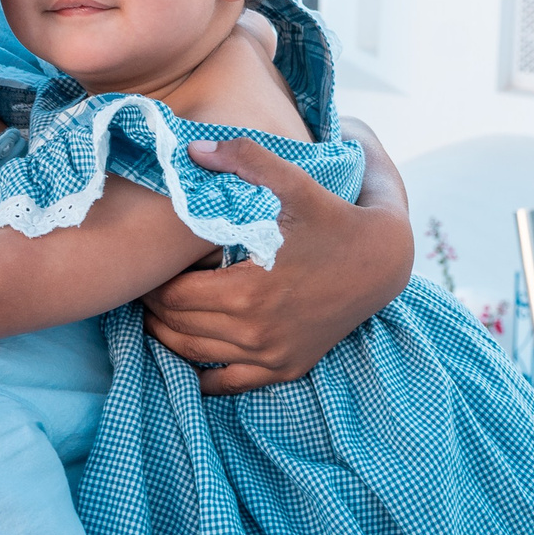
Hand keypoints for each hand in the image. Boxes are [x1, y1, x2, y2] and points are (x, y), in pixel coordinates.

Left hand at [140, 118, 412, 394]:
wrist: (385, 261)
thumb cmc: (336, 218)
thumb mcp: (295, 183)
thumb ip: (245, 159)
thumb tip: (193, 149)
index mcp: (248, 292)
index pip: (172, 297)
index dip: (152, 282)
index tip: (149, 266)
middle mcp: (256, 333)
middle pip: (177, 327)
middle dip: (155, 307)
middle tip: (148, 285)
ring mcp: (272, 356)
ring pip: (195, 356)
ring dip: (169, 336)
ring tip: (159, 312)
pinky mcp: (287, 368)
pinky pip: (228, 385)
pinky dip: (202, 374)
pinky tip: (189, 353)